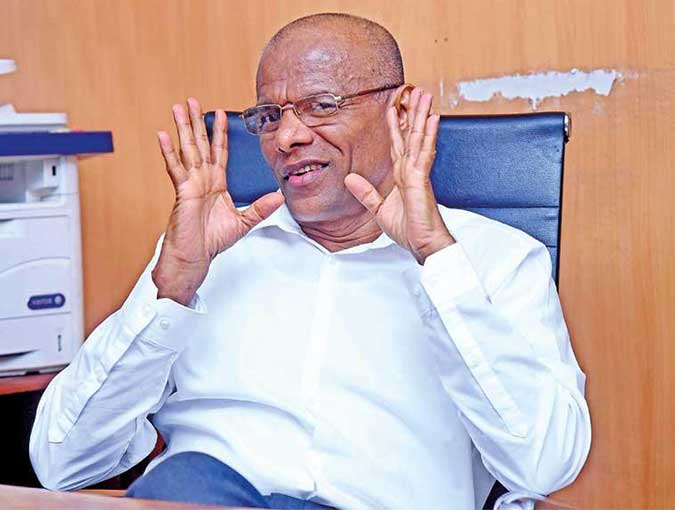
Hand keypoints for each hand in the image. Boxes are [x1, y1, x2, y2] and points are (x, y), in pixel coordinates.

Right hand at [152, 98, 283, 304]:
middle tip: (192, 100)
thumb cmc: (212, 241)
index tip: (221, 113)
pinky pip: (175, 168)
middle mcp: (202, 179)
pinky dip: (168, 152)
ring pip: (187, 149)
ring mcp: (190, 183)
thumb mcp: (243, 222)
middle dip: (197, 122)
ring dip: (183, 128)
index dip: (220, 132)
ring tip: (178, 108)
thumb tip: (279, 196)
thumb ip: (260, 208)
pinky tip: (163, 135)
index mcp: (216, 183)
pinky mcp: (182, 191)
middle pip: (200, 144)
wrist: (195, 256)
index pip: (219, 151)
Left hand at [344, 88, 453, 263]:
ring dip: (421, 115)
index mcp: (402, 176)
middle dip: (412, 112)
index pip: (398, 145)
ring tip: (425, 96)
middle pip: (410, 135)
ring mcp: (418, 173)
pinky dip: (427, 136)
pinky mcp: (421, 180)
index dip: (395, 125)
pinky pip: (424, 153)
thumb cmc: (409, 229)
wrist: (423, 244)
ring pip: (418, 138)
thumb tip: (350, 179)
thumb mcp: (379, 210)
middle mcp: (411, 170)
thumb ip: (366, 193)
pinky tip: (432, 119)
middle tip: (416, 91)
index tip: (394, 107)